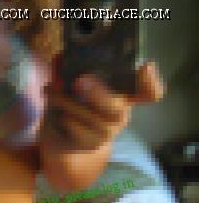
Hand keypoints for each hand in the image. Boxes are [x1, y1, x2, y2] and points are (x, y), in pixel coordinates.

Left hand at [42, 61, 163, 152]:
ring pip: (90, 118)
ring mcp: (106, 133)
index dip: (151, 82)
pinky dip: (62, 117)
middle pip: (118, 108)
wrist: (62, 141)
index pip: (149, 92)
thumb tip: (59, 57)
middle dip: (98, 94)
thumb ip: (68, 71)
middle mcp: (120, 115)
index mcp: (123, 95)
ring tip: (50, 91)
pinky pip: (76, 129)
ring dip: (67, 102)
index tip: (145, 67)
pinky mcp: (90, 145)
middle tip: (80, 80)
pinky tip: (54, 111)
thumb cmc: (73, 106)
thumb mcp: (72, 86)